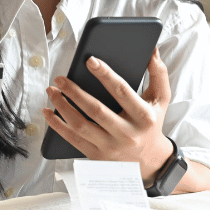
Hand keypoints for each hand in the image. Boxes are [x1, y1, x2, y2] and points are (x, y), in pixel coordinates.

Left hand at [43, 48, 173, 182]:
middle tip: (60, 78)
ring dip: (62, 107)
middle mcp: (127, 133)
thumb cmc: (151, 123)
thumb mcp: (161, 100)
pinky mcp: (97, 156)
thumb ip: (158, 73)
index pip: (122, 91)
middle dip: (75, 92)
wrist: (150, 160)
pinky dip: (57, 126)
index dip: (105, 75)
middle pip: (96, 110)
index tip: (90, 60)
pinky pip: (73, 140)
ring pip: (81, 125)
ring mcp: (110, 147)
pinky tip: (48, 112)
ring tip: (52, 91)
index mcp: (143, 116)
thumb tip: (152, 49)